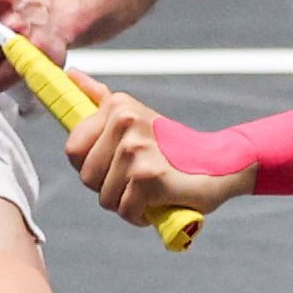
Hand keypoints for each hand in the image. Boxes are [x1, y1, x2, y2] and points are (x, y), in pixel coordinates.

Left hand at [66, 89, 251, 228]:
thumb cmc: (174, 148)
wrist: (220, 165)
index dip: (90, 166)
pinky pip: (125, 210)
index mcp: (117, 106)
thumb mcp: (136, 116)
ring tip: (148, 190)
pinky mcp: (148, 177)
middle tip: (136, 179)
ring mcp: (136, 149)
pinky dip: (140, 216)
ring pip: (105, 197)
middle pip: (87, 176)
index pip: (73, 149)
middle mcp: (124, 122)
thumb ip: (102, 99)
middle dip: (108, 187)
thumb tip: (72, 76)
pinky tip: (157, 202)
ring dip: (125, 203)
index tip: (113, 165)